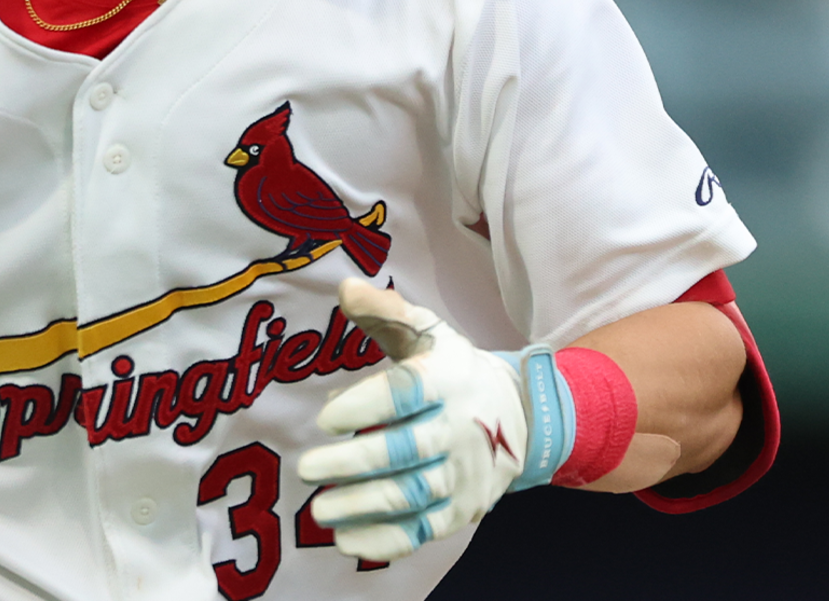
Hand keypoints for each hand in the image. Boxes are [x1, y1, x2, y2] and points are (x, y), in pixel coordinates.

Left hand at [294, 280, 574, 560]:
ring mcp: (465, 473)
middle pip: (406, 450)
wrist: (520, 415)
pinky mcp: (463, 509)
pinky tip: (347, 538)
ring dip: (364, 505)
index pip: (408, 392)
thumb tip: (345, 287)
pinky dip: (387, 540)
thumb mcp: (428, 333)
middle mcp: (461, 427)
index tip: (325, 416)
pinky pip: (424, 531)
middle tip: (308, 467)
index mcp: (448, 378)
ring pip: (414, 495)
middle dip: (355, 462)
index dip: (366, 404)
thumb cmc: (452, 370)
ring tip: (320, 509)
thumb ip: (385, 312)